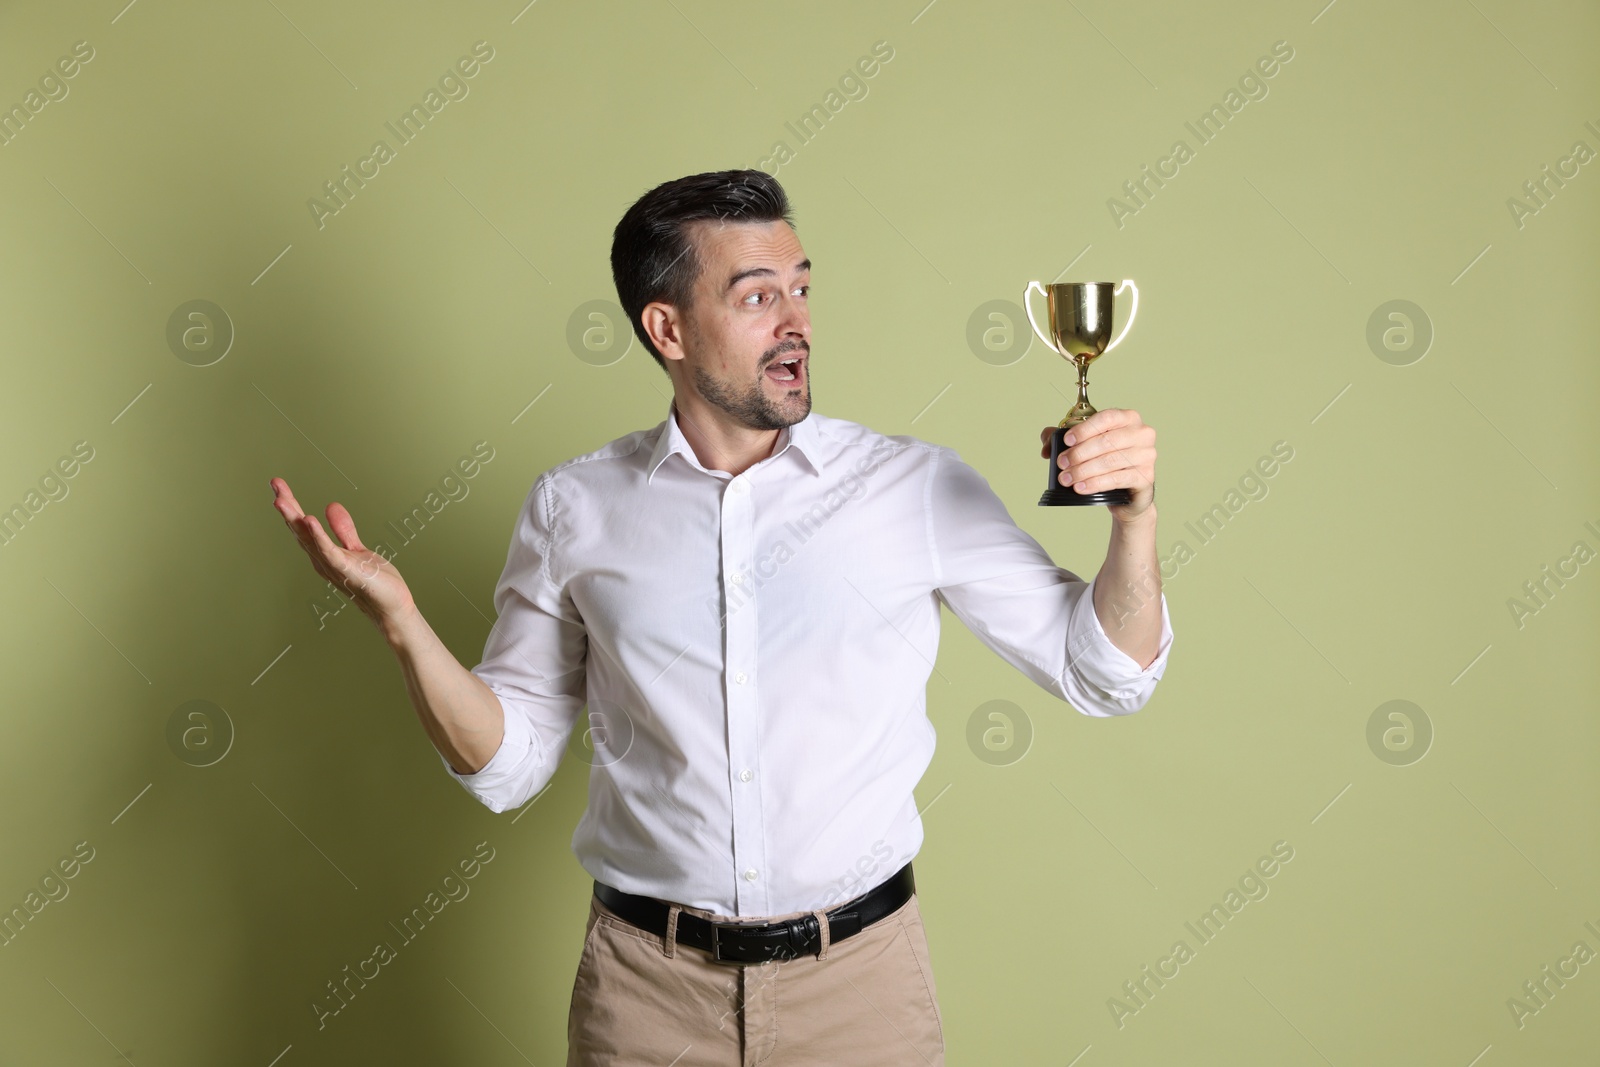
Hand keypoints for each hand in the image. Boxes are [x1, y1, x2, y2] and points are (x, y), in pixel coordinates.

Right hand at [270, 477, 417, 632]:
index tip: (278, 485)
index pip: (303, 526)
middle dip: (287, 506)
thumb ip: (344, 530)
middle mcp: (322, 560)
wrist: (392, 607)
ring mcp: (333, 566)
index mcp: (323, 553)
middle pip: (300, 530)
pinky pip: (329, 551)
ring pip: (308, 539)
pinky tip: (309, 520)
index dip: (291, 505)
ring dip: (294, 519)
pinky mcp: (347, 571)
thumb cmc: (375, 582)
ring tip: (281, 500)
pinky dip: (318, 536)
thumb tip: (330, 506)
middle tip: (275, 483)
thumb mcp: (357, 549)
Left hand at [1038, 408, 1156, 522]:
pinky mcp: (1146, 476)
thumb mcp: (1085, 447)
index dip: (1084, 429)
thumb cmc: (1107, 462)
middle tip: (1062, 464)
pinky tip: (1080, 487)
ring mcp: (1147, 455)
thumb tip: (1047, 447)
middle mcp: (1142, 434)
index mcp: (1128, 418)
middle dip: (1079, 453)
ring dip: (1083, 470)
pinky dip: (1095, 484)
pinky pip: (1117, 479)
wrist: (1127, 492)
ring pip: (1110, 461)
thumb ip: (1062, 440)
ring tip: (1066, 479)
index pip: (1106, 418)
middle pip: (1107, 441)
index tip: (1066, 441)